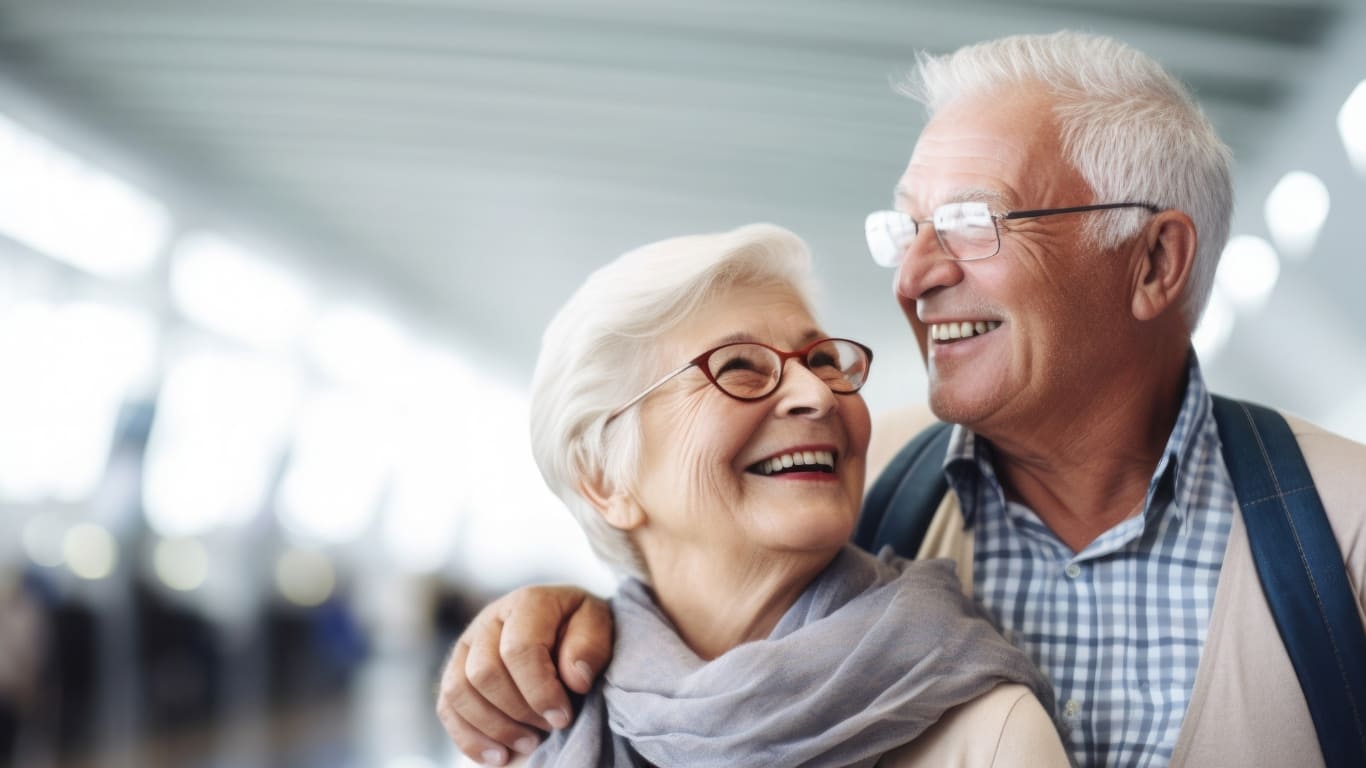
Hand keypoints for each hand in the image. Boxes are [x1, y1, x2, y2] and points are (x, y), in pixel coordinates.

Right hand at [436, 585, 612, 764]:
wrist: (565, 627)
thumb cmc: (582, 629)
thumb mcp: (599, 625)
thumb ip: (591, 645)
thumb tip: (575, 679)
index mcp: (526, 602)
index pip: (519, 650)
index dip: (540, 691)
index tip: (563, 717)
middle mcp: (489, 619)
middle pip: (484, 673)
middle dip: (518, 711)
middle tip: (549, 729)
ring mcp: (466, 645)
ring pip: (458, 691)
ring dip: (494, 727)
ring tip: (529, 743)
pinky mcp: (455, 672)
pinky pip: (447, 708)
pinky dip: (470, 739)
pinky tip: (500, 756)